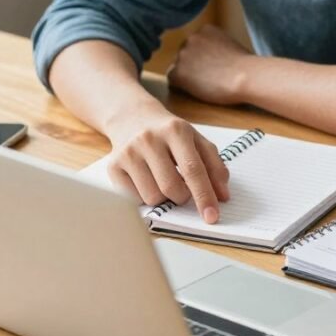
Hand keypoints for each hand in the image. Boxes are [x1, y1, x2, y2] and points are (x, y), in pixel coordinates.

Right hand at [106, 107, 229, 223]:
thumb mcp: (197, 141)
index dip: (204, 195)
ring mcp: (128, 153)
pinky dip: (145, 197)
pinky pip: (134, 199)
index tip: (212, 216)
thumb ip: (215, 166)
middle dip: (183, 197)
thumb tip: (223, 196)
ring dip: (164, 198)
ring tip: (163, 179)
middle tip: (184, 190)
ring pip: (152, 197)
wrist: (134, 118)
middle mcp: (149, 139)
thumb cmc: (170, 135)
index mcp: (176, 130)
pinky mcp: (113, 166)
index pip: (193, 169)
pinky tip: (147, 180)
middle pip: (171, 187)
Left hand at [168, 25, 252, 104]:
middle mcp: (191, 38)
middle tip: (209, 77)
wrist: (246, 76)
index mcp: (205, 30)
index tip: (213, 66)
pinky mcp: (178, 72)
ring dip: (187, 76)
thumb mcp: (231, 45)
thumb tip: (211, 58)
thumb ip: (216, 46)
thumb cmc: (246, 66)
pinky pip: (173, 81)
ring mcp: (183, 54)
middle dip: (193, 65)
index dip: (202, 57)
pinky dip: (183, 87)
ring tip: (205, 84)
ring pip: (178, 67)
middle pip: (184, 54)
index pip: (195, 44)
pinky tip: (198, 90)